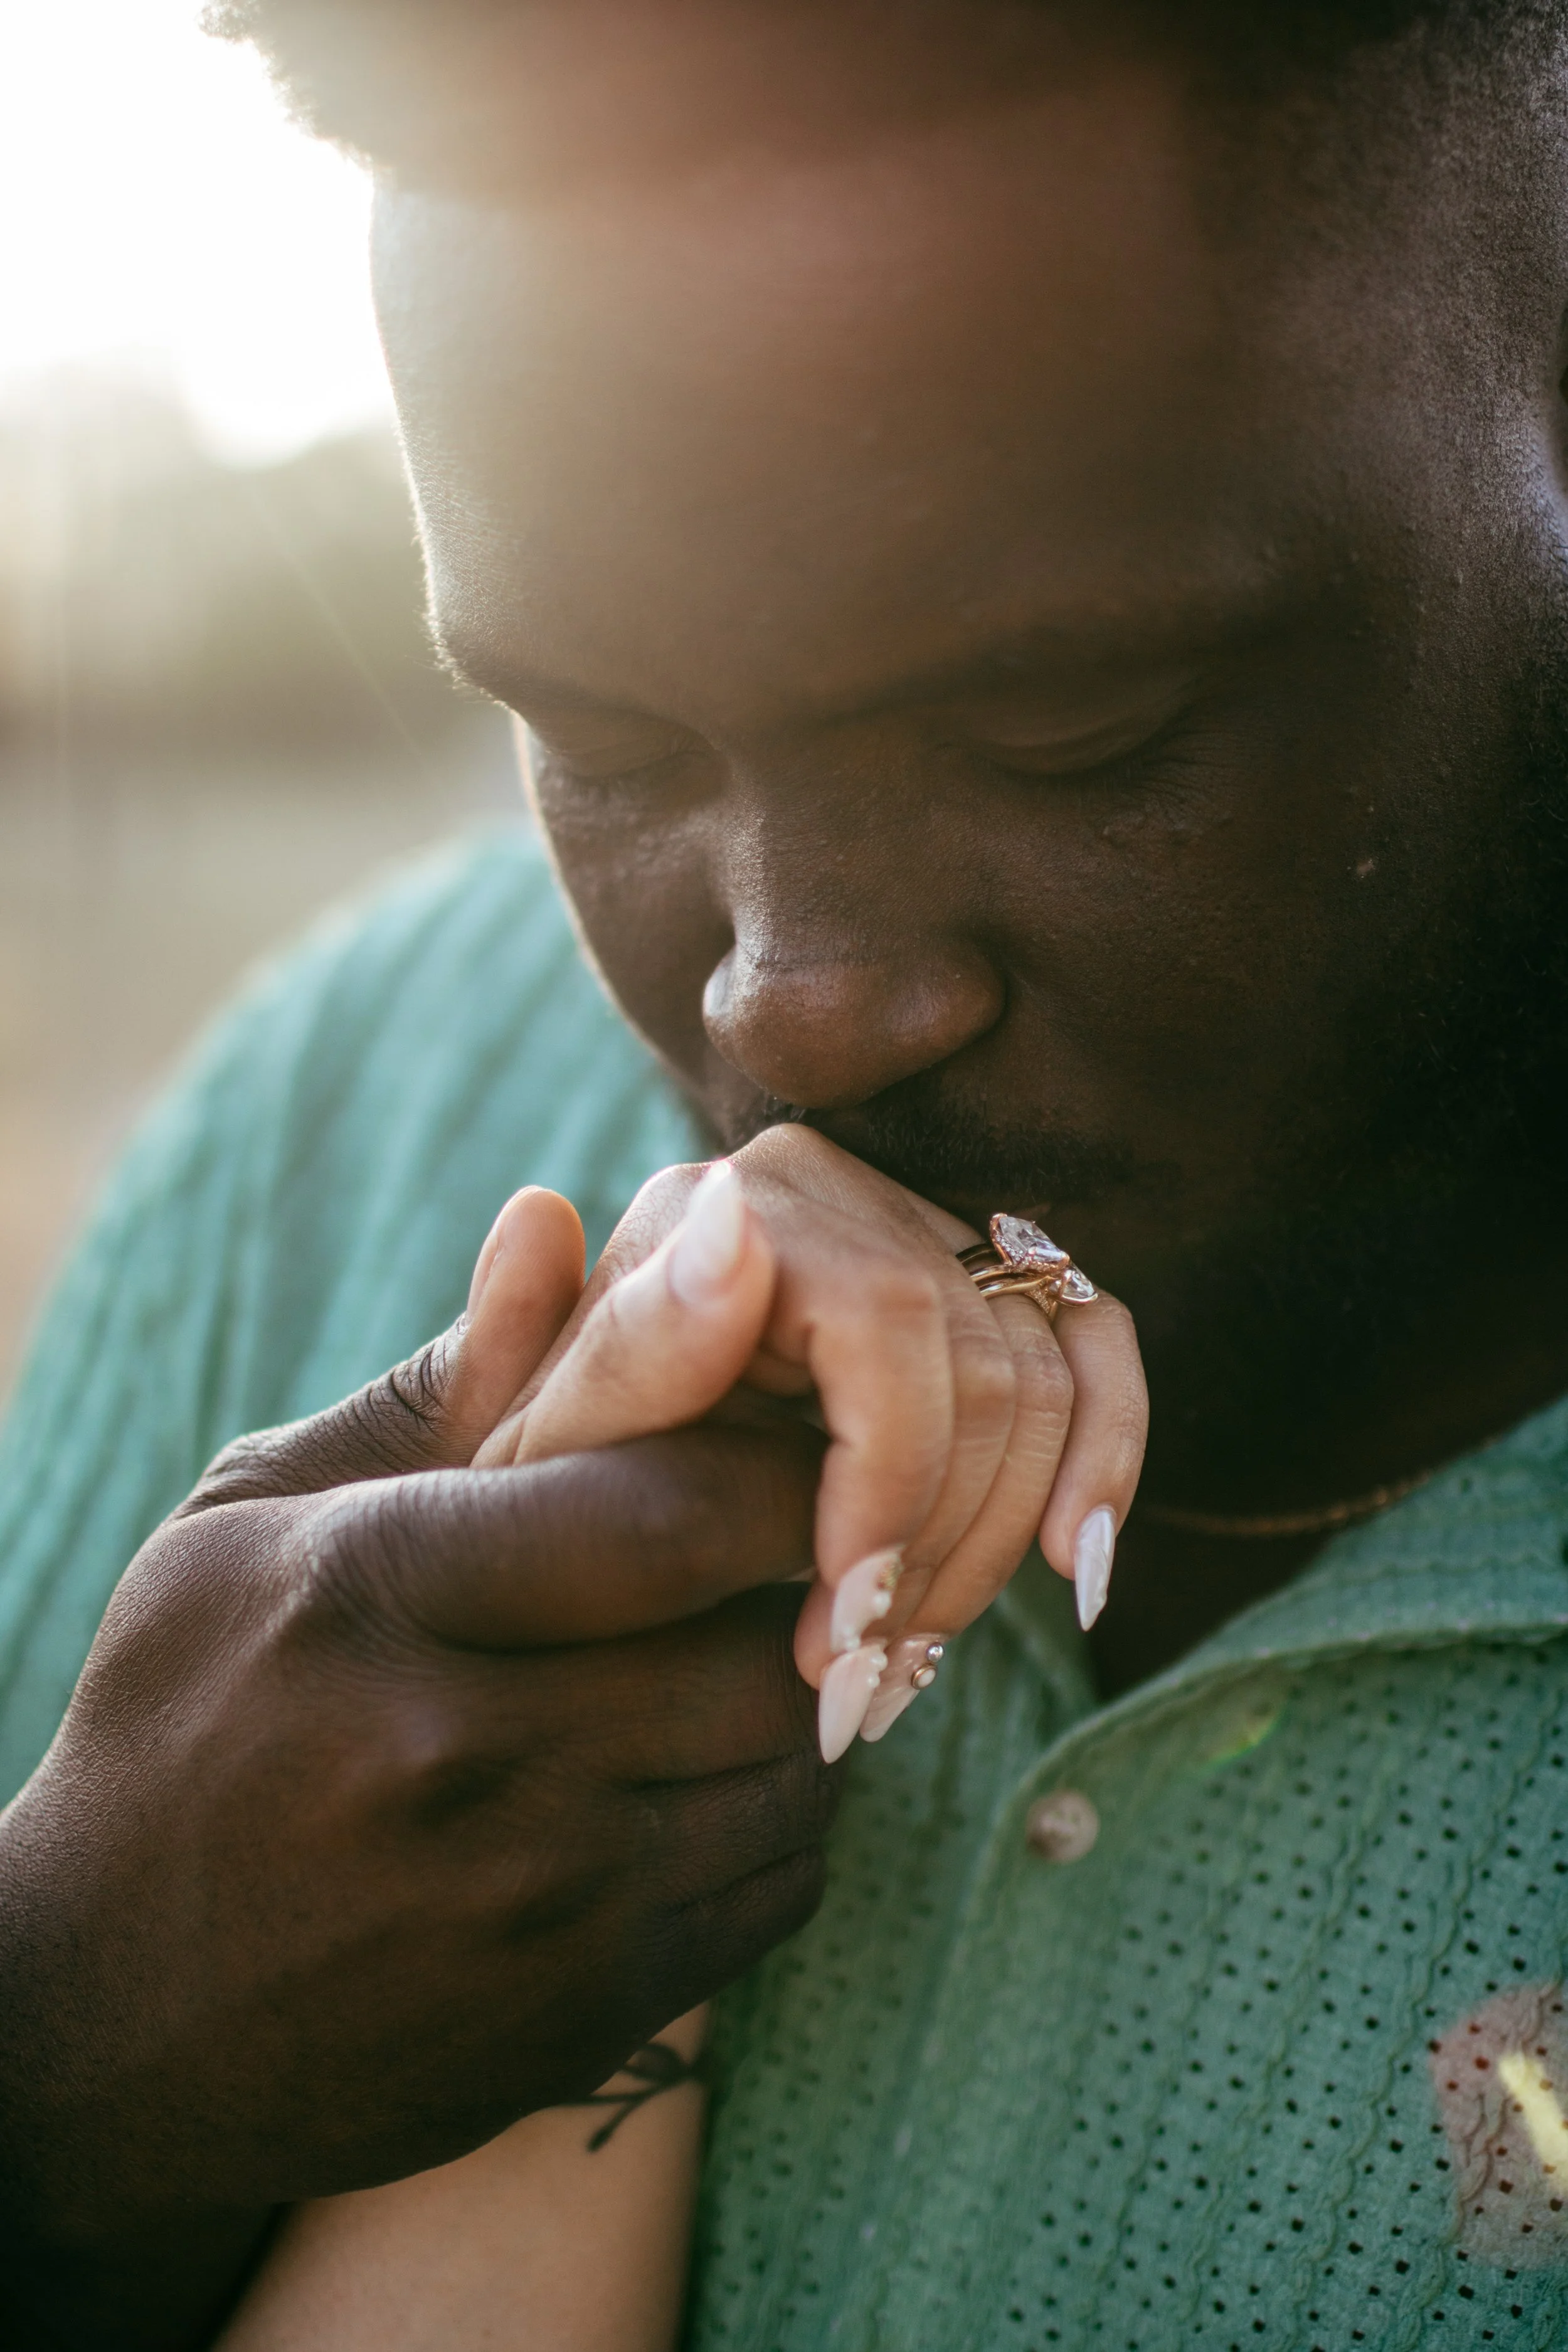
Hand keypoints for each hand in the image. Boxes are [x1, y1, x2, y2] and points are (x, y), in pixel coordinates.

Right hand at [0, 1192, 827, 2351]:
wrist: (103, 2025)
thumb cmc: (185, 1721)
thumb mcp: (258, 1522)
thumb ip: (439, 1383)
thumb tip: (557, 1219)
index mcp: (376, 1596)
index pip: (670, 1514)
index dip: (783, 1465)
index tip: (800, 1440)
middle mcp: (464, 1756)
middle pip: (760, 1644)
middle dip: (806, 1581)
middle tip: (785, 1545)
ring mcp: (532, 1905)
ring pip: (793, 1769)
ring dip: (800, 1694)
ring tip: (737, 1647)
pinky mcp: (582, 2014)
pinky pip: (776, 1886)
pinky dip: (778, 1812)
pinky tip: (703, 1767)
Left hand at [478, 1127, 1147, 1731]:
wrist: (584, 1465)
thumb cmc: (558, 1469)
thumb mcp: (547, 1442)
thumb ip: (625, 1344)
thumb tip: (730, 1225)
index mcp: (740, 1205)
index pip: (884, 1324)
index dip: (887, 1492)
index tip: (837, 1634)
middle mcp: (848, 1193)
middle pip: (978, 1367)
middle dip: (932, 1552)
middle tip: (858, 1684)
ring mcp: (928, 1228)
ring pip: (1043, 1381)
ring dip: (997, 1545)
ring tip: (905, 1661)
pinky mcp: (989, 1282)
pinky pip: (1096, 1345)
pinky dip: (1104, 1460)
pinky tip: (1077, 1571)